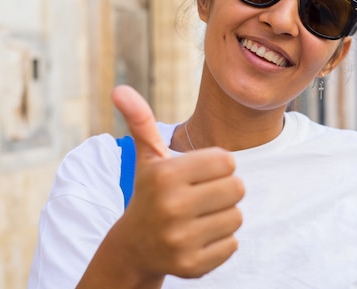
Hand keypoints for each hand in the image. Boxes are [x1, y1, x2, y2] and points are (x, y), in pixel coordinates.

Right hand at [111, 85, 244, 278]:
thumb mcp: (147, 157)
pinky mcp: (192, 266)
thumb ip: (141, 121)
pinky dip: (220, 241)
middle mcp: (171, 207)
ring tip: (199, 217)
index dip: (218, 166)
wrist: (135, 246)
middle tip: (201, 197)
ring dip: (223, 216)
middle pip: (237, 188)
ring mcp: (181, 240)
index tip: (200, 174)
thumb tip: (118, 89)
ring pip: (237, 217)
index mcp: (165, 175)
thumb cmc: (150, 192)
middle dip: (224, 190)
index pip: (228, 161)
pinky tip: (198, 237)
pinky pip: (232, 244)